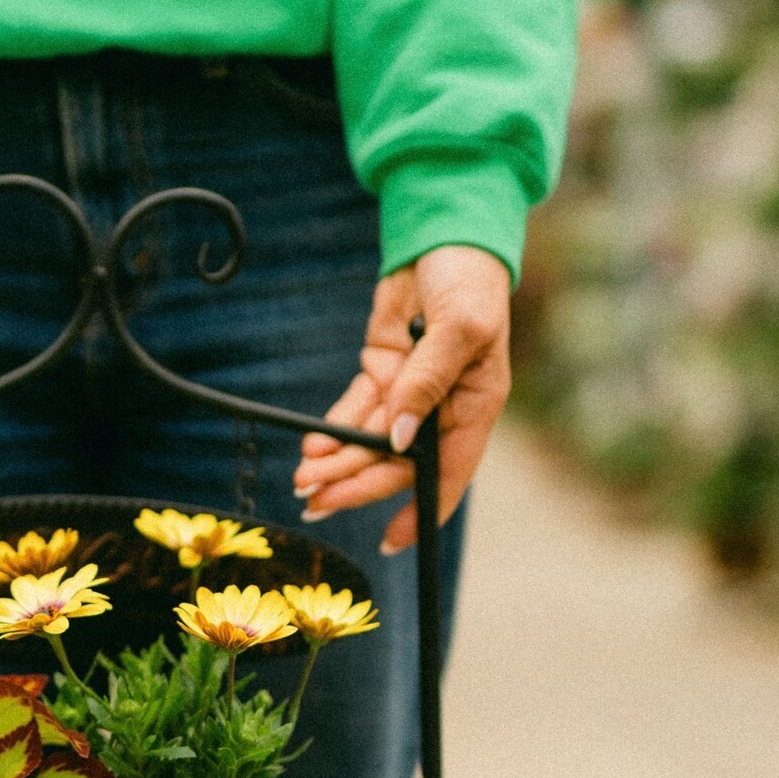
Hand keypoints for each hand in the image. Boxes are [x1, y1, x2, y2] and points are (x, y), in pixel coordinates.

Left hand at [291, 246, 510, 554]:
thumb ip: (427, 384)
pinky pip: (356, 408)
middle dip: (356, 483)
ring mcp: (410, 389)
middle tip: (313, 500)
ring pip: (370, 439)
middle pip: (397, 461)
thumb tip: (399, 441)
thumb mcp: (459, 328)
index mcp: (475, 404)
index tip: (389, 542)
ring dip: (337, 459)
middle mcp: (443, 406)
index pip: (448, 473)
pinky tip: (311, 444)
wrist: (444, 235)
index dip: (420, 511)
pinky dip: (334, 427)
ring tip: (303, 478)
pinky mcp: (383, 369)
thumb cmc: (469, 280)